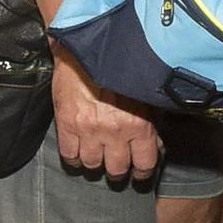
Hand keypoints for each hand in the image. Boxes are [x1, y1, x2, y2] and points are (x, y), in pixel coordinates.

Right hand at [50, 44, 159, 179]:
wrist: (87, 49)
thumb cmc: (119, 69)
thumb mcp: (144, 95)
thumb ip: (151, 122)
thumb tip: (155, 145)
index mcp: (139, 125)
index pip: (145, 164)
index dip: (143, 172)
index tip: (140, 173)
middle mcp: (115, 132)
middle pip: (117, 169)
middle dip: (118, 170)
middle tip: (117, 166)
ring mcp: (89, 131)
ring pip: (92, 165)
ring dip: (96, 163)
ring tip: (98, 156)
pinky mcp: (67, 125)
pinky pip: (69, 155)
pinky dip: (74, 159)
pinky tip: (79, 153)